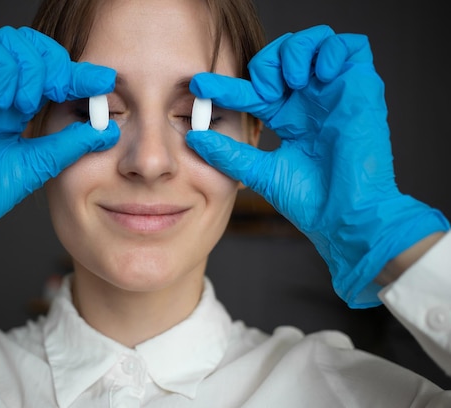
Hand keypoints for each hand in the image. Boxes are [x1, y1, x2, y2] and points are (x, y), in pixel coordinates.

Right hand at [0, 26, 119, 290]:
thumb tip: (107, 130)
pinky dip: (4, 68)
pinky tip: (6, 100)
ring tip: (25, 104)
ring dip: (29, 67)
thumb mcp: (39, 163)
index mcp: (21, 107)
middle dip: (55, 65)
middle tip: (60, 90)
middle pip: (35, 48)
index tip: (103, 80)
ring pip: (11, 42)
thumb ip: (71, 143)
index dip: (80, 74)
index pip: (54, 76)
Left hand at [186, 25, 448, 307]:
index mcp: (286, 118)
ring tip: (289, 82)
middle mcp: (308, 102)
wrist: (345, 217)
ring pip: (314, 42)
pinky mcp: (362, 88)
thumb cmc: (310, 201)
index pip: (252, 91)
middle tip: (263, 90)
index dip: (225, 85)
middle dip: (265, 62)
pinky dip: (331, 50)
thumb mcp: (260, 172)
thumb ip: (229, 153)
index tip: (199, 86)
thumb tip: (193, 137)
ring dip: (295, 52)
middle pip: (282, 56)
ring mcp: (334, 93)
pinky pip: (352, 47)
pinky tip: (318, 77)